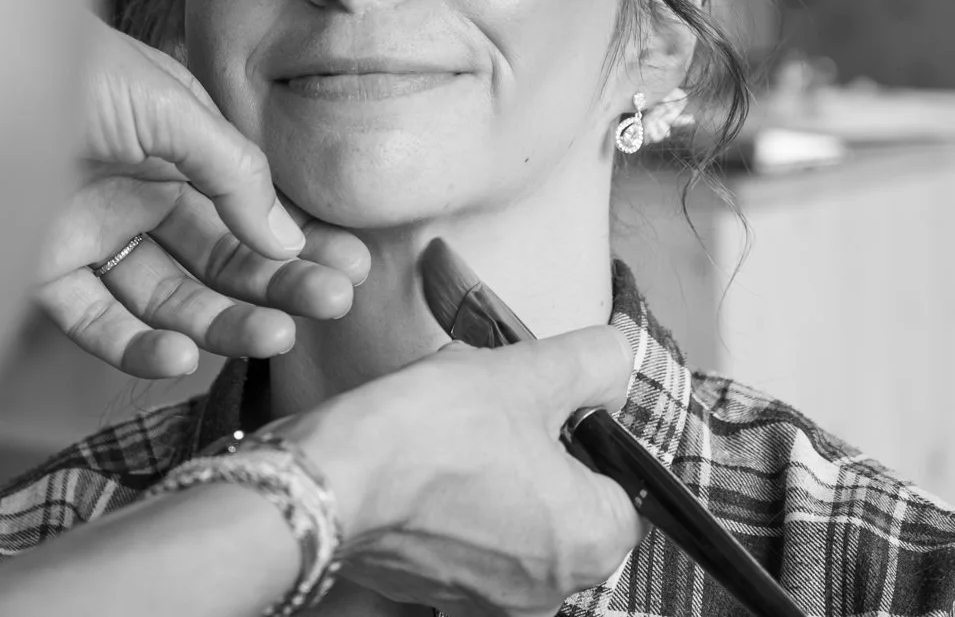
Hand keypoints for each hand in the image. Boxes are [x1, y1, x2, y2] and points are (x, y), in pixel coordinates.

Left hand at [35, 18, 370, 377]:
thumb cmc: (70, 66)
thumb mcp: (170, 105)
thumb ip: (234, 172)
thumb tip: (288, 240)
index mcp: (177, 143)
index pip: (251, 205)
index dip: (300, 239)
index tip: (351, 268)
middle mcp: (139, 191)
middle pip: (220, 255)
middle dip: (277, 282)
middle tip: (329, 305)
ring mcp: (92, 233)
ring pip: (170, 295)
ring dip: (222, 319)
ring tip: (272, 335)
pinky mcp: (41, 274)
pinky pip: (98, 321)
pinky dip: (138, 345)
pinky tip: (180, 352)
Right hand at [280, 329, 644, 616]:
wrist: (332, 478)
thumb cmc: (433, 434)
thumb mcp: (529, 372)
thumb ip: (593, 363)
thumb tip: (615, 362)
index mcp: (592, 542)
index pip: (622, 485)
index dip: (588, 435)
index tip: (547, 408)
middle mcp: (549, 591)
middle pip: (565, 504)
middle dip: (535, 453)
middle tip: (494, 413)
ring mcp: (488, 602)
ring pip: (511, 520)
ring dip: (491, 478)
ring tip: (452, 435)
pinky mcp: (433, 595)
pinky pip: (462, 542)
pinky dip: (449, 508)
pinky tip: (423, 468)